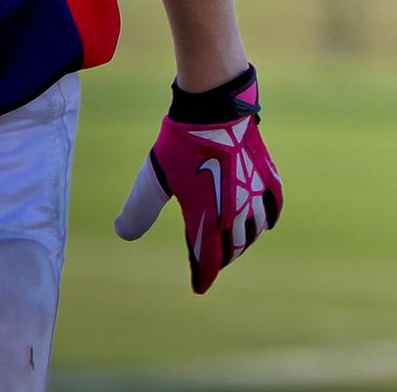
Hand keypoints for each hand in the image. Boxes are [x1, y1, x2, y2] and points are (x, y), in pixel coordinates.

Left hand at [115, 65, 282, 293]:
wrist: (217, 109)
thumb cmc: (182, 145)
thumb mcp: (153, 179)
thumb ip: (138, 211)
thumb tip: (124, 232)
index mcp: (207, 217)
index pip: (208, 258)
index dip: (203, 275)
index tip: (199, 287)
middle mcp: (235, 211)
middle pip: (234, 247)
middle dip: (223, 258)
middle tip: (213, 263)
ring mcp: (254, 192)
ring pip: (255, 229)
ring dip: (245, 240)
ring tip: (236, 243)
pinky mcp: (266, 173)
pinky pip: (273, 204)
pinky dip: (269, 217)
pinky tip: (266, 222)